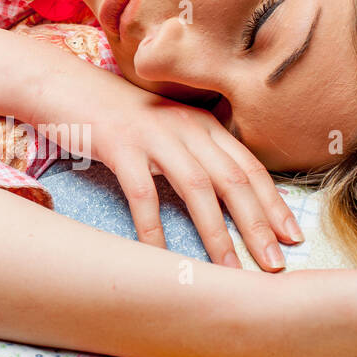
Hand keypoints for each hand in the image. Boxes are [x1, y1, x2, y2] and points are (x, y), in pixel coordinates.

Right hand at [31, 62, 302, 270]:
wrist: (65, 85)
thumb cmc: (117, 117)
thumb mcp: (167, 129)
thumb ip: (197, 155)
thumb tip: (228, 200)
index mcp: (203, 125)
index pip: (250, 167)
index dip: (274, 204)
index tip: (292, 238)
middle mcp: (186, 127)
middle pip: (233, 180)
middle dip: (258, 226)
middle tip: (275, 265)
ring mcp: (154, 135)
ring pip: (197, 189)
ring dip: (217, 234)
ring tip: (231, 271)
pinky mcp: (120, 145)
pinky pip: (143, 194)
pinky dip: (154, 228)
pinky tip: (162, 257)